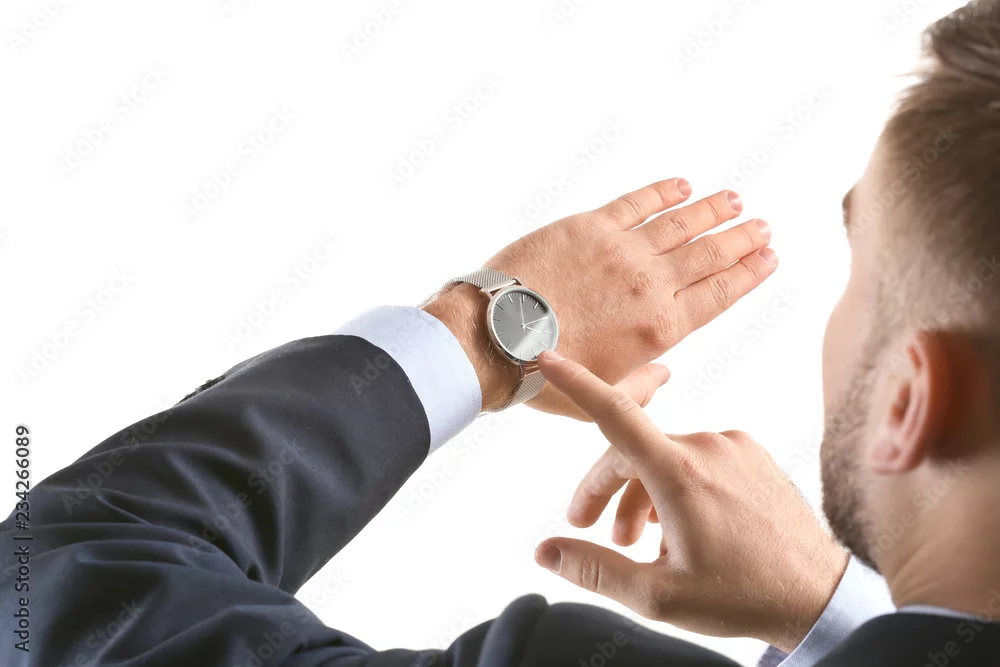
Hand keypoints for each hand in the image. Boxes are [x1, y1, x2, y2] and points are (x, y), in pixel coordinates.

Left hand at [424, 178, 777, 412]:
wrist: (493, 338)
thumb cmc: (543, 376)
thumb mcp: (601, 401)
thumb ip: (642, 388)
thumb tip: (664, 374)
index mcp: (659, 330)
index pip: (720, 294)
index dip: (749, 274)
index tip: (770, 258)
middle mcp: (650, 286)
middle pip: (710, 255)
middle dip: (742, 239)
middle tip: (763, 226)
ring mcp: (622, 251)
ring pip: (681, 223)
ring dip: (712, 210)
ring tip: (735, 199)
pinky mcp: (589, 226)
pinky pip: (636, 202)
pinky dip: (663, 191)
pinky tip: (682, 184)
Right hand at [532, 351, 848, 652]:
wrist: (817, 596)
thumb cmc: (741, 597)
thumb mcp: (657, 596)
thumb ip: (594, 569)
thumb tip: (545, 551)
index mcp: (680, 473)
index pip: (616, 414)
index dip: (577, 384)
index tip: (548, 358)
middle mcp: (707, 446)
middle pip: (631, 450)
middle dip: (603, 487)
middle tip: (587, 527)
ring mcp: (733, 446)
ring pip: (663, 458)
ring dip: (641, 494)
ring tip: (639, 543)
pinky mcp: (752, 453)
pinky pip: (696, 460)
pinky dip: (675, 487)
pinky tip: (680, 529)